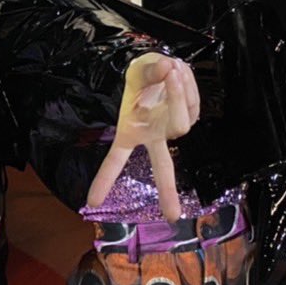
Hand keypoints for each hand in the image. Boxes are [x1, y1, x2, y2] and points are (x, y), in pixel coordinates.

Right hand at [86, 53, 199, 218]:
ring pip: (181, 122)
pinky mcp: (189, 117)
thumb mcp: (139, 69)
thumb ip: (150, 69)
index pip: (115, 159)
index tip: (92, 203)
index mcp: (130, 132)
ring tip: (169, 71)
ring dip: (177, 94)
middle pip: (161, 166)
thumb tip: (168, 69)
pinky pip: (192, 105)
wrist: (160, 68)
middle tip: (172, 216)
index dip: (103, 179)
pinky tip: (177, 77)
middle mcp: (153, 136)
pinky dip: (187, 86)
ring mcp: (172, 129)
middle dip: (167, 191)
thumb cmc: (143, 76)